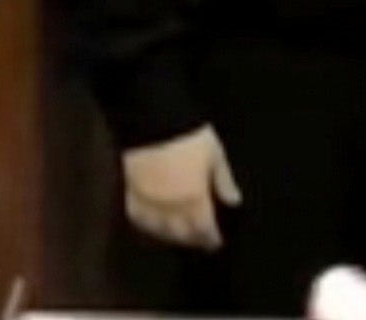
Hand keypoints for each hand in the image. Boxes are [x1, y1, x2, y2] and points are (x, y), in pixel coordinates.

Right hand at [121, 124, 242, 250]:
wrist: (153, 121)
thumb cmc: (189, 137)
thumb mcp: (215, 155)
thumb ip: (224, 181)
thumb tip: (234, 202)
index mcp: (194, 200)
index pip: (203, 229)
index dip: (211, 238)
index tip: (216, 243)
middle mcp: (170, 209)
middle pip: (181, 234)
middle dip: (193, 240)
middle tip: (201, 241)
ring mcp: (149, 203)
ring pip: (159, 231)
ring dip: (172, 237)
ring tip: (180, 236)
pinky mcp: (131, 194)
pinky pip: (139, 220)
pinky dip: (148, 227)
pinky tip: (154, 225)